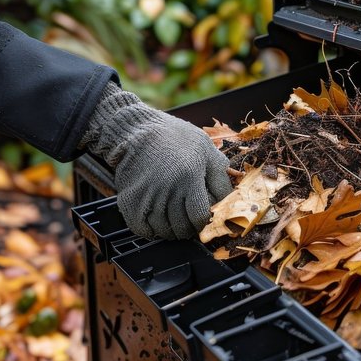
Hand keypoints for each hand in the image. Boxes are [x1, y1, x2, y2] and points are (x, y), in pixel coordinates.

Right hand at [80, 83, 232, 238]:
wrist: (134, 129)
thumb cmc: (172, 136)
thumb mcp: (203, 145)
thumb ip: (219, 170)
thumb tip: (230, 194)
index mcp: (190, 176)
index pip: (200, 216)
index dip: (203, 222)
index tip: (202, 218)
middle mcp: (169, 189)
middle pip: (183, 228)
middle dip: (189, 227)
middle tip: (188, 220)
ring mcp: (148, 197)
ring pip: (164, 231)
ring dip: (171, 230)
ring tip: (173, 220)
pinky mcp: (130, 201)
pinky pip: (143, 230)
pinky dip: (151, 230)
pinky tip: (155, 220)